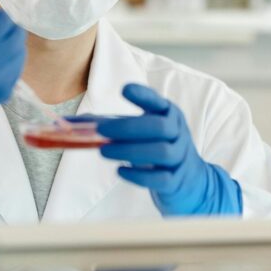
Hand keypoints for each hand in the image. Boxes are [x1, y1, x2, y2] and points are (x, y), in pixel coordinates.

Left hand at [96, 84, 241, 216]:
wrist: (193, 181)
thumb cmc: (161, 150)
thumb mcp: (147, 133)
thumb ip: (117, 126)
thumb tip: (77, 123)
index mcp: (170, 116)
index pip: (159, 102)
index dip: (143, 95)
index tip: (124, 90)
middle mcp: (178, 133)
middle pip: (160, 126)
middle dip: (129, 127)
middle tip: (102, 131)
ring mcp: (180, 158)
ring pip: (161, 151)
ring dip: (130, 150)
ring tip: (104, 152)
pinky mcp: (176, 181)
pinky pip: (161, 178)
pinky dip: (138, 175)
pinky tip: (120, 170)